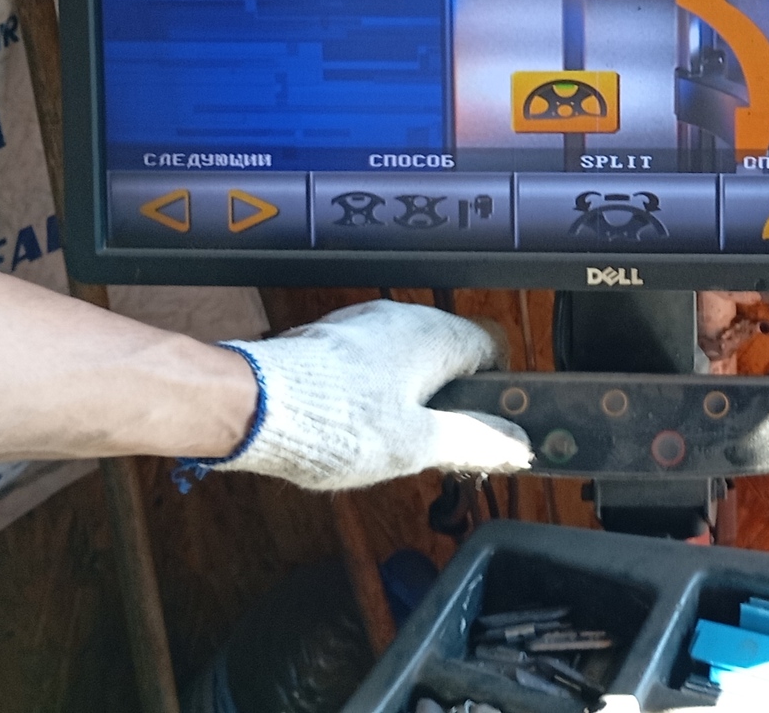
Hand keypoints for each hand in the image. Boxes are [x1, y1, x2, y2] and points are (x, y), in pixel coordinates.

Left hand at [209, 300, 531, 490]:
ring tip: (388, 447)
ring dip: (409, 401)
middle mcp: (401, 318)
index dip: (497, 391)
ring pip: (407, 361)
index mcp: (433, 335)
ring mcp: (360, 325)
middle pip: (448, 357)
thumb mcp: (417, 445)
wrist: (248, 405)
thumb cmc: (340, 424)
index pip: (492, 348)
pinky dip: (372, 395)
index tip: (487, 430)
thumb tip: (520, 443)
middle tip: (436, 450)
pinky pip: (370, 364)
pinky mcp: (327, 340)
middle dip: (448, 403)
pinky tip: (350, 431)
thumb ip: (474, 441)